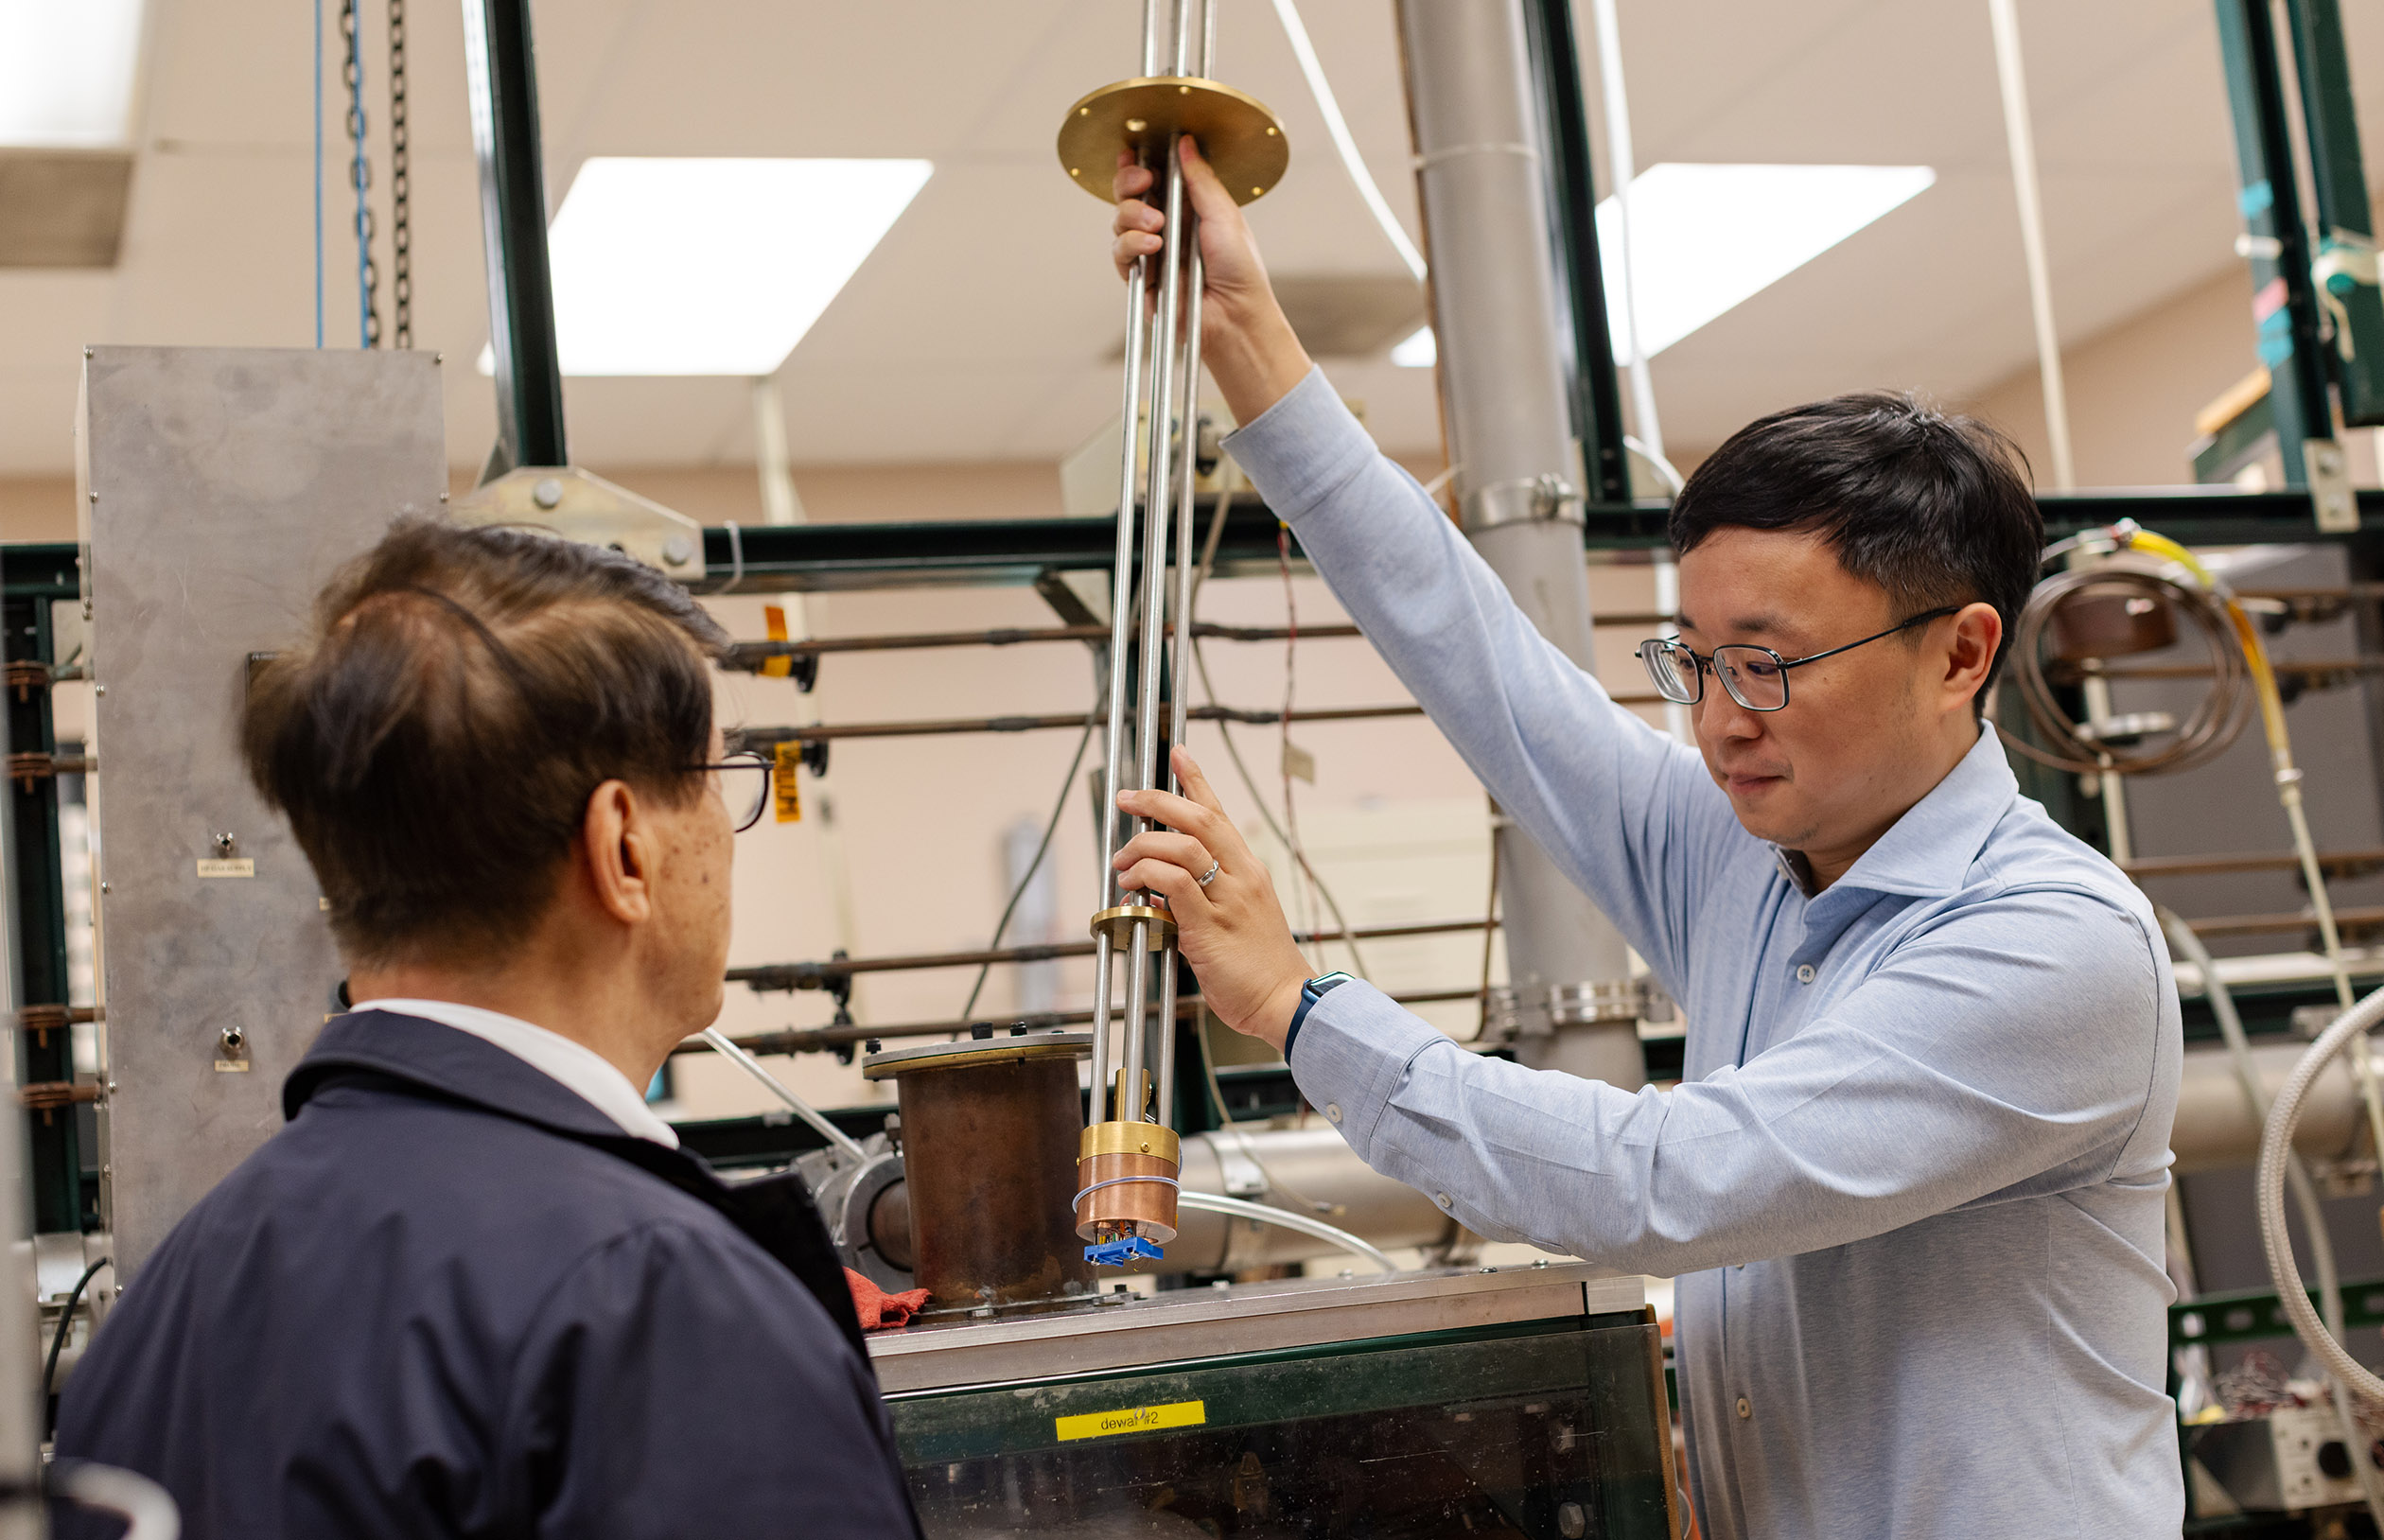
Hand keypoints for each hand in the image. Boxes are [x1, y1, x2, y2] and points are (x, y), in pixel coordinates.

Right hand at [1110, 136, 1313, 428]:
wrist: (1235, 314)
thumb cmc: (1240, 270)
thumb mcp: (1224, 214)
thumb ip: (1200, 179)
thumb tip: (1186, 144)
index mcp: (1188, 207)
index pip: (1154, 177)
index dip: (1139, 164)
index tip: (1135, 155)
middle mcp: (1166, 226)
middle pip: (1129, 194)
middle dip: (1129, 182)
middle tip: (1144, 182)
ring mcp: (1151, 251)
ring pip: (1120, 220)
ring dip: (1132, 214)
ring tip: (1157, 224)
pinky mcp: (1141, 276)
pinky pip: (1120, 252)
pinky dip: (1131, 244)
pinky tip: (1151, 245)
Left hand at [1114, 746, 1312, 1051]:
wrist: (1285, 1001)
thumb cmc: (1261, 967)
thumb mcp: (1236, 918)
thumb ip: (1201, 897)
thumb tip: (1161, 885)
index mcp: (1249, 871)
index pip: (1219, 813)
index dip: (1196, 780)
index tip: (1178, 755)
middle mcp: (1241, 877)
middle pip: (1198, 818)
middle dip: (1157, 801)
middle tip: (1128, 799)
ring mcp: (1228, 899)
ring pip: (1183, 846)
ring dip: (1144, 845)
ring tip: (1122, 860)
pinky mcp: (1210, 926)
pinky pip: (1174, 883)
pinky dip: (1148, 876)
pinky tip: (1133, 884)